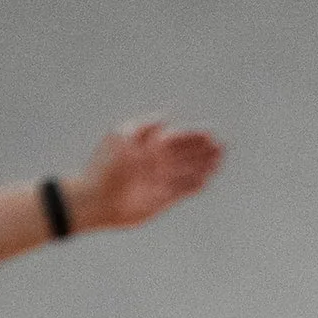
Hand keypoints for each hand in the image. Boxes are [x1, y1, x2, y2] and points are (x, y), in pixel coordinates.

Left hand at [68, 117, 225, 231]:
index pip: (178, 138)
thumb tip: (167, 118)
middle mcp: (157, 163)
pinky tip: (206, 179)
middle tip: (221, 146)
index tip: (210, 133)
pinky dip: (194, 185)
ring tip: (220, 160)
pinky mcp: (161, 200)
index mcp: (149, 145)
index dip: (194, 135)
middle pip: (186, 154)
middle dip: (203, 150)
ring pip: (187, 171)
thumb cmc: (105, 165)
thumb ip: (146, 128)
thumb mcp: (123, 137)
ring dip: (204, 166)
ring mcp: (160, 181)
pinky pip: (182, 191)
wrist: (95, 198)